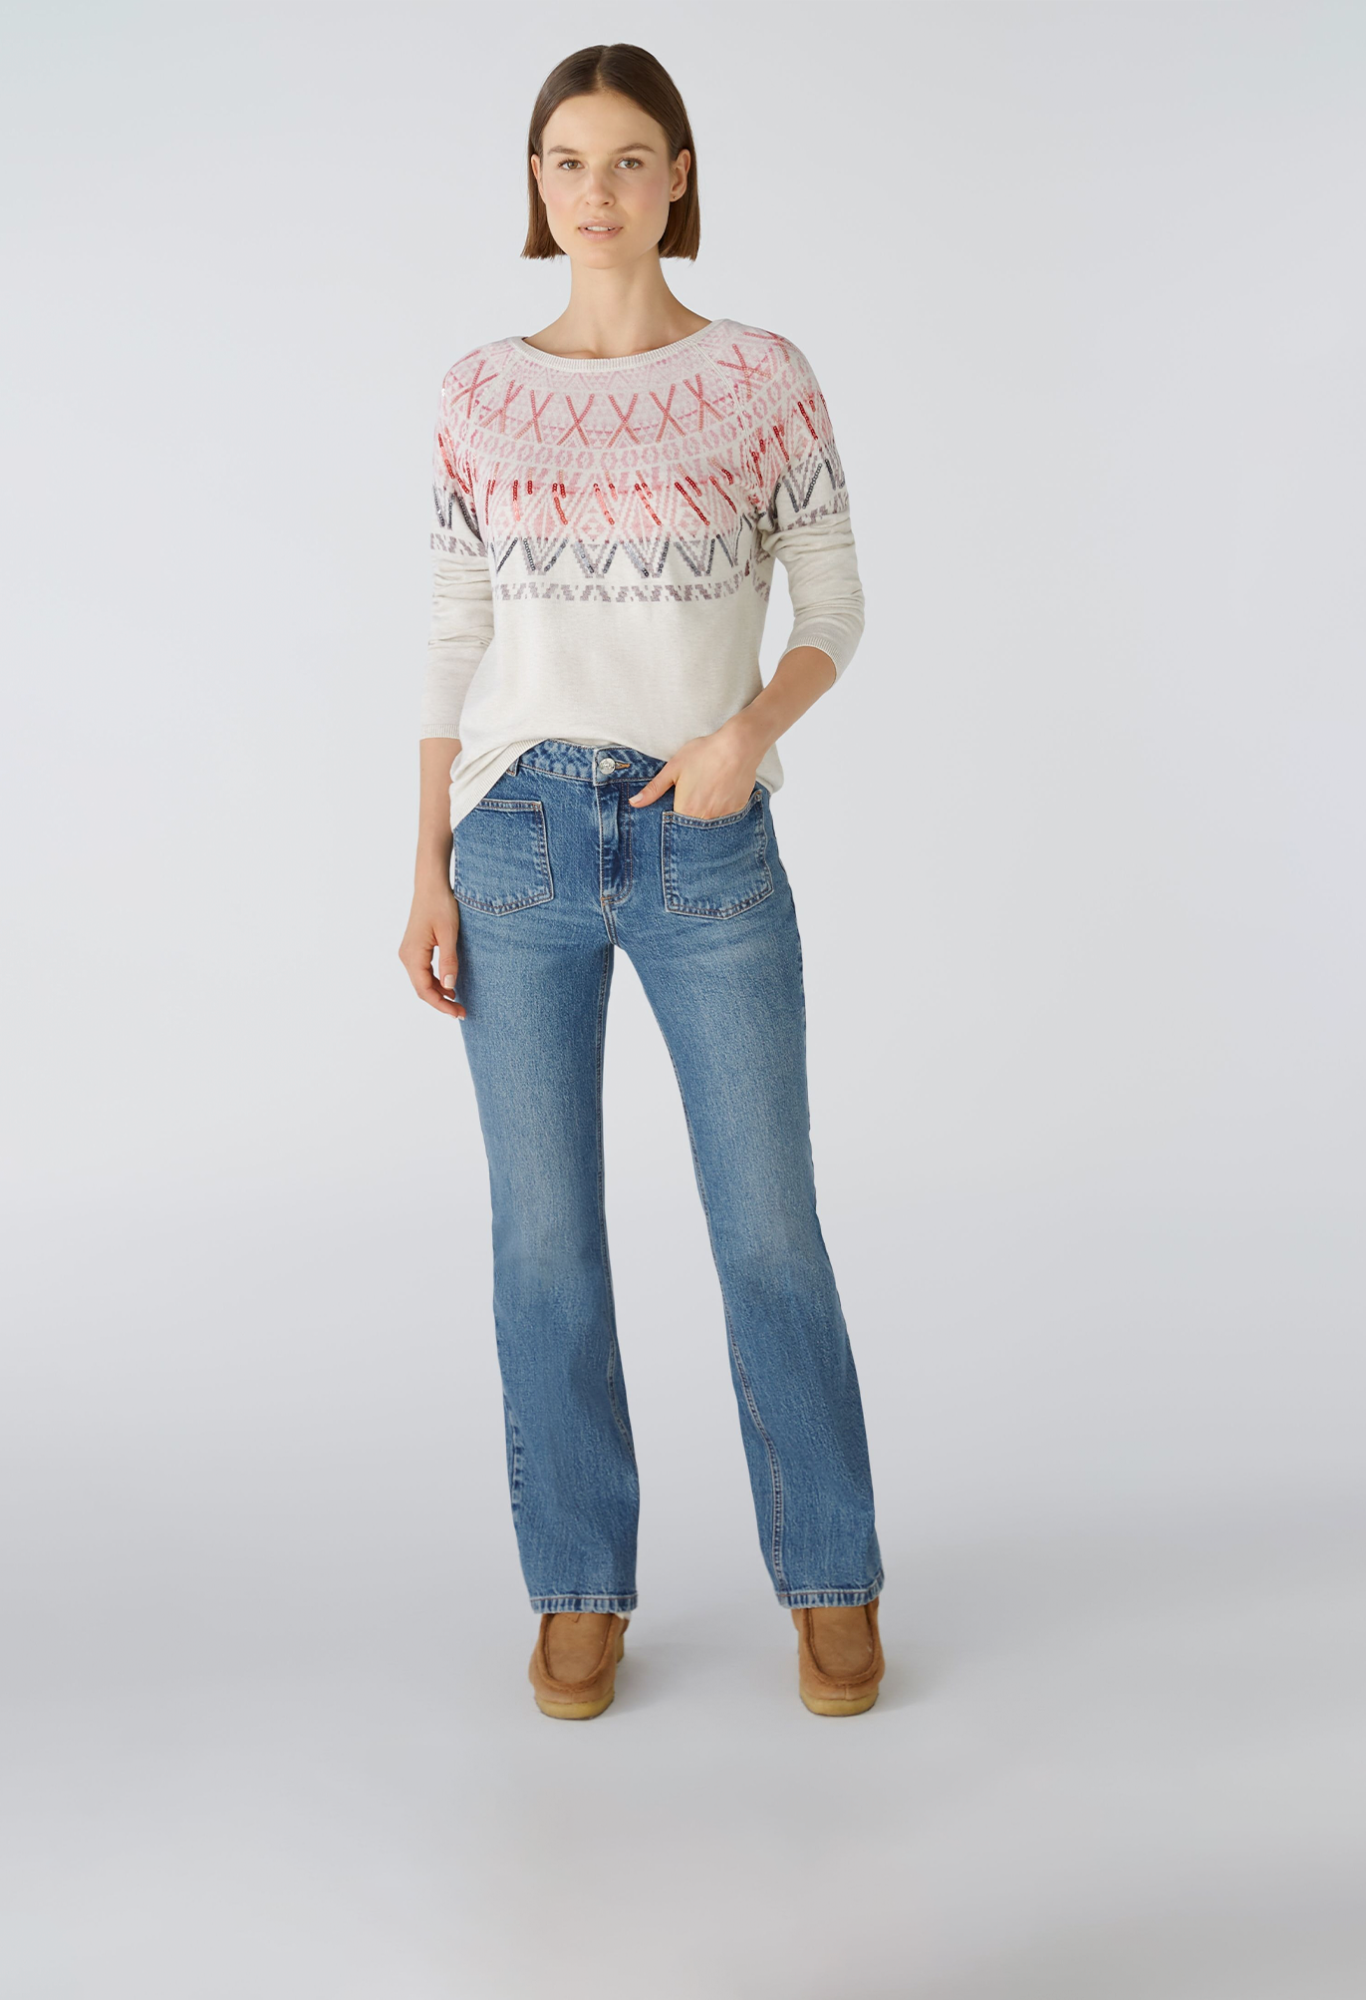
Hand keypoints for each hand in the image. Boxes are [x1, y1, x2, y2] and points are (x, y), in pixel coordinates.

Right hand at [399, 882, 464, 1015]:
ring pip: (421, 982)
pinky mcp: (414, 949)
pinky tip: (449, 987)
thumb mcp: (449, 934)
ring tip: (458, 1003)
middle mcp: (406, 956)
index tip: (458, 1013)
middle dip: (441, 1003)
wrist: (430, 886)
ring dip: (438, 994)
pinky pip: (422, 972)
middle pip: (421, 989)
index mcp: (412, 955)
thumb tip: (449, 988)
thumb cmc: (440, 905)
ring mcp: (408, 953)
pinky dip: (435, 983)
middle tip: (462, 1012)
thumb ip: (449, 962)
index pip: (424, 990)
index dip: (441, 1005)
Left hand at [628, 718, 760, 818]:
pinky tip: (719, 794)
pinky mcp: (737, 810)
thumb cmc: (704, 754)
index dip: (672, 821)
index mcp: (686, 809)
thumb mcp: (674, 768)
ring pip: (709, 824)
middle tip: (692, 799)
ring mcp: (723, 816)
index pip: (674, 826)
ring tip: (705, 796)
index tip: (674, 811)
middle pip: (692, 829)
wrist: (738, 747)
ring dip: (704, 816)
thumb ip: (653, 789)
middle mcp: (705, 818)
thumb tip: (634, 803)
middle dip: (688, 821)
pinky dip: (720, 811)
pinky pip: (725, 819)